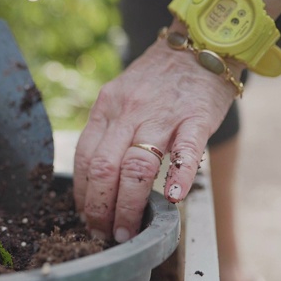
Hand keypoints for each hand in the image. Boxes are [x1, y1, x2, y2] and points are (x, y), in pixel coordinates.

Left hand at [73, 25, 239, 242]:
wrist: (198, 47)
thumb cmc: (155, 80)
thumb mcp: (119, 97)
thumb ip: (108, 131)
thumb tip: (95, 180)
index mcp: (105, 108)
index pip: (83, 157)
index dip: (81, 193)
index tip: (84, 217)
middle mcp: (127, 112)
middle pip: (103, 167)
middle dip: (99, 207)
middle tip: (102, 234)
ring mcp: (161, 115)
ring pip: (136, 165)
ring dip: (128, 204)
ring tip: (128, 231)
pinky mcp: (195, 118)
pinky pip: (185, 150)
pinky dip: (177, 176)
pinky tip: (172, 199)